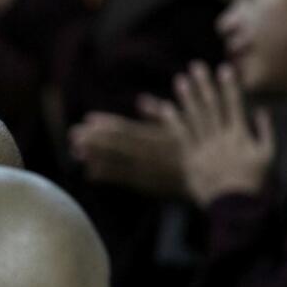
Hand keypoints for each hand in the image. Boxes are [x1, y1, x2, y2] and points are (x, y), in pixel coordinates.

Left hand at [69, 109, 186, 197]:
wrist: (213, 179)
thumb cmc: (197, 150)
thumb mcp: (181, 126)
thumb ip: (159, 113)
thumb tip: (141, 101)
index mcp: (156, 136)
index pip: (126, 128)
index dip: (105, 124)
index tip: (88, 119)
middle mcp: (150, 153)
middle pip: (115, 144)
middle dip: (93, 139)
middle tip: (72, 134)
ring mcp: (148, 170)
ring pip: (116, 162)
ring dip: (94, 156)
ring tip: (75, 152)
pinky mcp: (149, 185)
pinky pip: (124, 179)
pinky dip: (107, 175)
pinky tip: (90, 173)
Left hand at [153, 62, 273, 207]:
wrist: (236, 207)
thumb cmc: (254, 182)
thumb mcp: (268, 155)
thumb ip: (266, 131)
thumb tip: (263, 110)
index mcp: (240, 135)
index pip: (234, 104)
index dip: (228, 86)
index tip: (224, 69)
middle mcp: (221, 138)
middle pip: (211, 106)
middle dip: (204, 84)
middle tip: (196, 66)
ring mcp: (205, 148)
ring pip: (195, 117)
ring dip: (187, 97)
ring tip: (180, 80)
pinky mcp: (191, 160)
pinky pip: (180, 137)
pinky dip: (173, 121)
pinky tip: (166, 107)